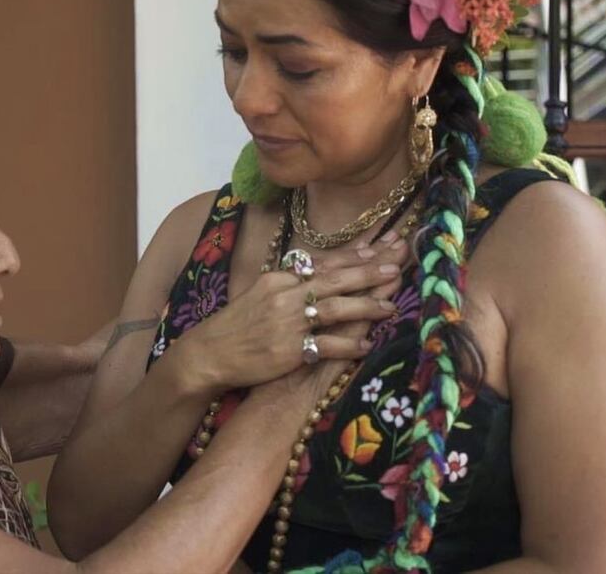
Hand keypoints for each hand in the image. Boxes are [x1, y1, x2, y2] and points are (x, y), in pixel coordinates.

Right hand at [173, 236, 409, 392]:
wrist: (209, 353)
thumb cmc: (236, 325)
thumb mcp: (260, 293)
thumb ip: (290, 282)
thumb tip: (319, 271)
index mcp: (278, 278)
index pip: (322, 263)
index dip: (352, 257)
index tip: (378, 251)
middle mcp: (284, 296)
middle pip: (334, 280)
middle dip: (368, 273)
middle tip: (396, 266)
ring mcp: (287, 323)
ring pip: (335, 309)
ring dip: (366, 307)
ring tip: (390, 307)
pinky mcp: (288, 351)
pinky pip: (327, 346)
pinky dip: (348, 345)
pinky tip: (366, 345)